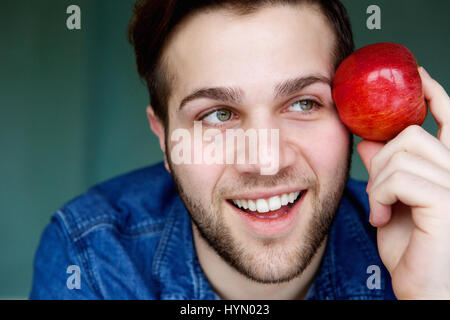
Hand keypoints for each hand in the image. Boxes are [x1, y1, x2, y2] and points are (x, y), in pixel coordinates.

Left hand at [357, 67, 449, 298]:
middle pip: (409, 133)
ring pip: (400, 152)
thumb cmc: (412, 247)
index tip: (416, 72)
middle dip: (382, 161)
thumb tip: (369, 138)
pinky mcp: (447, 200)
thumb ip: (385, 167)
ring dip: (379, 183)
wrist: (424, 287)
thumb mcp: (392, 200)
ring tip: (384, 212)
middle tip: (381, 194)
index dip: (434, 93)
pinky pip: (398, 176)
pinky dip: (382, 196)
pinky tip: (385, 219)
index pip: (449, 118)